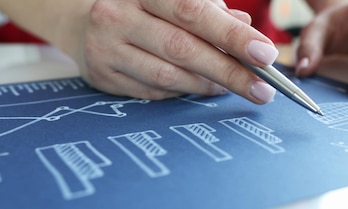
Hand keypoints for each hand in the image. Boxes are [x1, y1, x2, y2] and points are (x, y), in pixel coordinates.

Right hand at [78, 0, 279, 103]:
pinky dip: (182, 92)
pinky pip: (153, 92)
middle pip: (182, 49)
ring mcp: (105, 47)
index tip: (265, 54)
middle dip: (228, 71)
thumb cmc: (143, 7)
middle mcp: (118, 14)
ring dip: (207, 86)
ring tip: (233, 87)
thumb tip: (247, 31)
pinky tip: (199, 87)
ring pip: (168, 76)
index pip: (192, 10)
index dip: (231, 34)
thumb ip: (211, 11)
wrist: (83, 18)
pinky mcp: (102, 76)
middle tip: (262, 88)